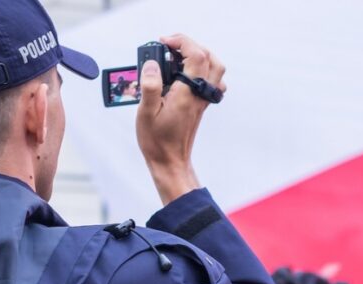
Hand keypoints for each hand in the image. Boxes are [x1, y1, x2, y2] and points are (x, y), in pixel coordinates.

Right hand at [136, 34, 226, 205]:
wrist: (170, 162)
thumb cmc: (157, 141)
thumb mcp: (145, 113)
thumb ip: (150, 86)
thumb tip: (152, 64)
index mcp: (186, 93)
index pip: (195, 55)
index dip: (181, 41)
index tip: (163, 42)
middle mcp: (199, 95)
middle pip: (209, 57)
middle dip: (189, 45)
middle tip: (169, 46)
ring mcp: (202, 101)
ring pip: (216, 69)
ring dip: (201, 55)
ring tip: (180, 56)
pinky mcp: (201, 106)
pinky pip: (213, 83)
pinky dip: (205, 72)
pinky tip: (188, 75)